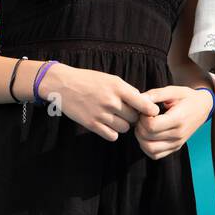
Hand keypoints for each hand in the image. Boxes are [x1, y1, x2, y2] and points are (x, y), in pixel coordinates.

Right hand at [38, 63, 158, 141]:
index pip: (144, 104)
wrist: (63, 84)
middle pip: (134, 118)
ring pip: (125, 128)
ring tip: (115, 117)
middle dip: (133, 117)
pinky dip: (112, 132)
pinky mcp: (92, 124)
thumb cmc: (89, 80)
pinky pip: (112, 136)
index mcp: (118, 87)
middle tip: (126, 113)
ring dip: (123, 125)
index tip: (152, 112)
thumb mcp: (110, 79)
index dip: (151, 110)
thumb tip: (143, 103)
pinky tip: (107, 124)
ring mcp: (101, 114)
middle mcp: (111, 101)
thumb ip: (127, 90)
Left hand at [132, 85, 211, 159]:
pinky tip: (148, 135)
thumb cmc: (187, 97)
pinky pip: (155, 155)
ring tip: (144, 126)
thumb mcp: (173, 90)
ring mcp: (177, 143)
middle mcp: (178, 134)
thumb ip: (155, 94)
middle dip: (139, 126)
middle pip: (148, 137)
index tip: (145, 110)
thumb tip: (139, 99)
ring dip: (141, 138)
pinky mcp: (175, 148)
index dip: (142, 118)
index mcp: (178, 119)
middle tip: (142, 117)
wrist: (203, 107)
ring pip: (150, 149)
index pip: (151, 126)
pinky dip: (146, 147)